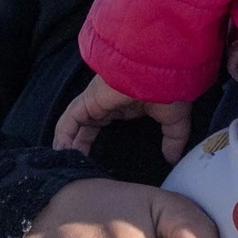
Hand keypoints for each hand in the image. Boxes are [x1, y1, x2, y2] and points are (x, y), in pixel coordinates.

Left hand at [55, 75, 193, 164]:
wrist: (162, 69)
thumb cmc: (170, 90)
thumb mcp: (174, 120)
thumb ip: (173, 139)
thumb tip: (173, 159)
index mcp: (126, 105)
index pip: (106, 123)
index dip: (99, 140)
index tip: (98, 160)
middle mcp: (108, 102)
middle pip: (87, 126)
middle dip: (81, 145)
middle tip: (77, 167)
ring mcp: (96, 100)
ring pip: (75, 124)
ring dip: (69, 142)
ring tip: (65, 164)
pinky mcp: (88, 101)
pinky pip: (69, 121)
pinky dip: (63, 136)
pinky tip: (62, 154)